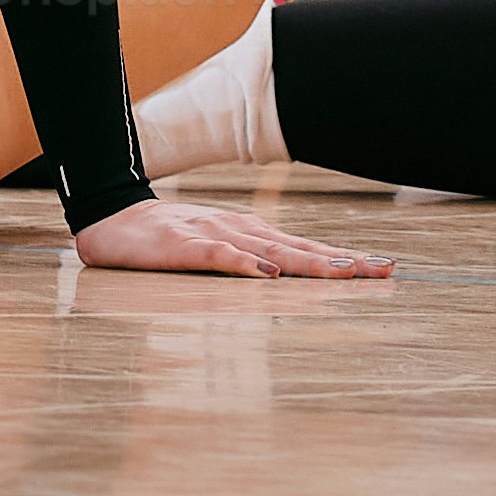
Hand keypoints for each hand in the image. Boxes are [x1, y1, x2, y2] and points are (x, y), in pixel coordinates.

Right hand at [72, 197, 392, 280]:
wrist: (112, 218)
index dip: (345, 257)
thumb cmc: (167, 238)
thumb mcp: (216, 249)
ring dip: (308, 261)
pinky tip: (269, 275)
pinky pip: (220, 258)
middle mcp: (241, 231)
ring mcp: (214, 236)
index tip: (384, 265)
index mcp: (251, 234)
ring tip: (344, 272)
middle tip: (383, 269)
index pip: (307, 247)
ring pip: (270, 251)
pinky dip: (246, 265)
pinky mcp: (185, 246)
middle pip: (300, 249)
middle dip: (343, 261)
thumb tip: (288, 277)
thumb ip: (250, 260)